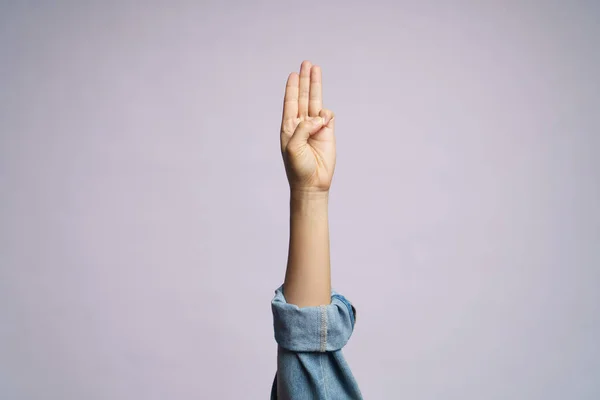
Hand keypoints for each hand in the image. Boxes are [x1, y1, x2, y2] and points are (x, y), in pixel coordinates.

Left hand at [280, 61, 335, 193]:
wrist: (312, 183)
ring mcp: (315, 127)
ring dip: (315, 85)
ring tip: (316, 68)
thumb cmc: (298, 168)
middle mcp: (301, 124)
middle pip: (303, 96)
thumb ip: (303, 128)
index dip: (292, 87)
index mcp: (289, 126)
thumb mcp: (293, 146)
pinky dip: (326, 114)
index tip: (293, 74)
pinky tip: (323, 120)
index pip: (290, 102)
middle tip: (306, 63)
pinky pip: (328, 116)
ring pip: (315, 101)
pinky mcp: (328, 132)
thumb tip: (318, 117)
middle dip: (305, 80)